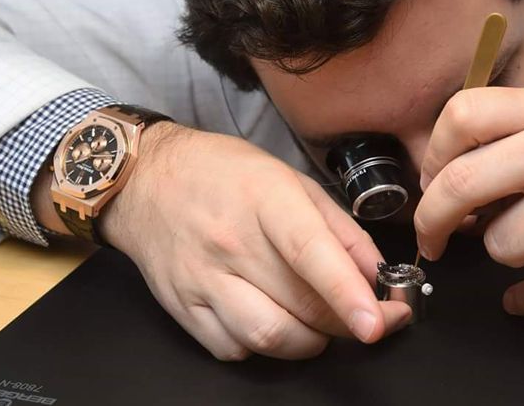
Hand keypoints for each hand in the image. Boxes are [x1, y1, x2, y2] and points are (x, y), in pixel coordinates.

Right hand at [100, 123, 411, 359]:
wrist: (144, 181)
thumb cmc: (223, 173)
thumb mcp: (291, 179)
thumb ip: (340, 229)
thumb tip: (378, 274)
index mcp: (265, 199)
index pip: (309, 253)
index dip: (348, 293)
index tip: (380, 320)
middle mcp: (230, 241)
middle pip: (299, 303)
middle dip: (347, 322)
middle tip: (370, 319)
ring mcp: (202, 279)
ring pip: (268, 336)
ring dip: (309, 342)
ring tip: (321, 323)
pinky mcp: (182, 308)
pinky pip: (233, 349)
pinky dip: (264, 347)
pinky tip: (273, 320)